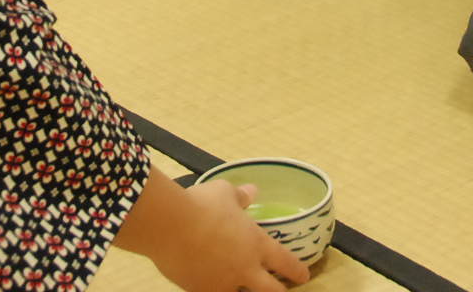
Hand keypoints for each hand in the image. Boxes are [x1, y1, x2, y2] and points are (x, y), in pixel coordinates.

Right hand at [114, 169, 309, 291]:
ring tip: (242, 286)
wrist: (168, 225)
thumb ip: (240, 196)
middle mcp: (244, 269)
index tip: (304, 275)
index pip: (285, 262)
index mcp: (256, 244)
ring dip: (244, 291)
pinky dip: (213, 288)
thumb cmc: (201, 204)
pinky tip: (208, 282)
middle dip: (278, 291)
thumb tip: (252, 191)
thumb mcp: (224, 192)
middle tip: (280, 289)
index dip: (297, 270)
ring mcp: (221, 284)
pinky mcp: (198, 290)